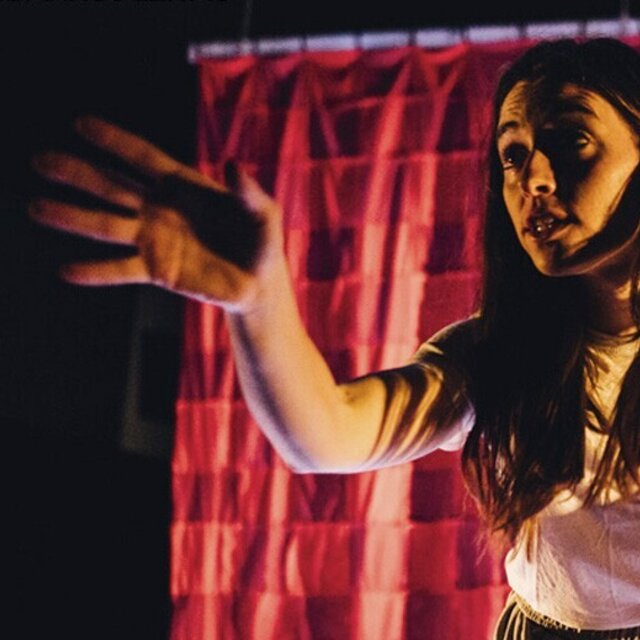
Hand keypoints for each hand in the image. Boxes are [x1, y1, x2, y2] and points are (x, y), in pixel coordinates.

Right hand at [29, 117, 284, 311]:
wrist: (257, 284)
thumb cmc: (261, 242)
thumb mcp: (264, 215)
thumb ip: (249, 193)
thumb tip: (232, 166)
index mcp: (184, 186)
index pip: (143, 158)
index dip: (115, 141)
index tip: (81, 125)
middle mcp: (161, 208)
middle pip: (112, 185)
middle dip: (77, 172)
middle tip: (40, 160)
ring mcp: (155, 238)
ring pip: (107, 224)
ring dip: (72, 217)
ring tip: (37, 208)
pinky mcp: (157, 269)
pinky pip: (121, 269)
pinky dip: (96, 271)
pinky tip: (66, 271)